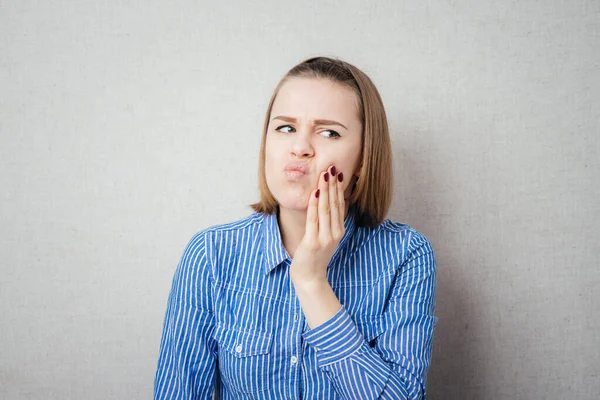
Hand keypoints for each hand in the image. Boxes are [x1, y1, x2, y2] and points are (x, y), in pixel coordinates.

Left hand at [289, 164, 345, 285]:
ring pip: (325, 209)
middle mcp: (335, 233)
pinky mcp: (313, 243)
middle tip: (331, 167)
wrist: (310, 278)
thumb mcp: (324, 237)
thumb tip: (326, 203)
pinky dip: (314, 205)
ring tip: (324, 174)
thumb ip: (327, 223)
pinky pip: (314, 220)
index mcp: (338, 231)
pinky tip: (315, 193)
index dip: (339, 188)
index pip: (340, 205)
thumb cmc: (315, 257)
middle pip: (334, 204)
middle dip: (332, 184)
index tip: (337, 173)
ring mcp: (325, 238)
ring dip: (325, 190)